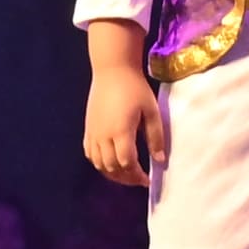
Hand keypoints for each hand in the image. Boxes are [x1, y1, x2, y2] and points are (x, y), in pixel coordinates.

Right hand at [84, 62, 169, 184]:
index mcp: (121, 132)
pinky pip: (89, 153)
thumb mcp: (151, 111)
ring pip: (99, 163)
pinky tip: (109, 162)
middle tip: (138, 179)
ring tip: (125, 174)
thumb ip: (156, 137)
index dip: (137, 176)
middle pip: (112, 168)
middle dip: (126, 178)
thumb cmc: (135, 88)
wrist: (112, 70)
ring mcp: (93, 132)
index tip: (147, 179)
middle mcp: (104, 136)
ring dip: (112, 174)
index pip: (127, 164)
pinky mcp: (88, 128)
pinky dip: (99, 163)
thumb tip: (160, 161)